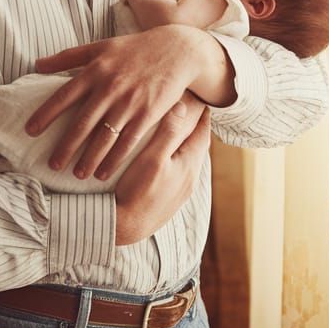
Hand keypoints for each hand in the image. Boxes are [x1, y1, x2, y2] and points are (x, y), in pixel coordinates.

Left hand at [26, 25, 206, 179]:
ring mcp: (129, 103)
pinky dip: (114, 160)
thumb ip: (68, 56)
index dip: (45, 115)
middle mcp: (109, 88)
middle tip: (52, 164)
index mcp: (95, 70)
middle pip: (81, 123)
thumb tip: (37, 64)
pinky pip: (127, 143)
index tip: (30, 131)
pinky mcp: (147, 115)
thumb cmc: (135, 48)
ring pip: (103, 138)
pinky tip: (103, 173)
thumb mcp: (100, 46)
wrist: (177, 50)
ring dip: (88, 159)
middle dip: (65, 147)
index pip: (63, 96)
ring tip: (76, 175)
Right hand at [114, 93, 210, 244]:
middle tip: (193, 110)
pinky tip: (166, 159)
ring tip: (180, 131)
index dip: (203, 115)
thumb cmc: (137, 192)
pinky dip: (178, 159)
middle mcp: (190, 178)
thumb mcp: (152, 158)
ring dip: (187, 144)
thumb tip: (184, 107)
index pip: (203, 133)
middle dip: (196, 128)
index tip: (203, 99)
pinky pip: (180, 173)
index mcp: (190, 164)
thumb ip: (169, 133)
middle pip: (198, 146)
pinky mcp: (170, 200)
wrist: (125, 228)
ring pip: (190, 160)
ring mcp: (181, 191)